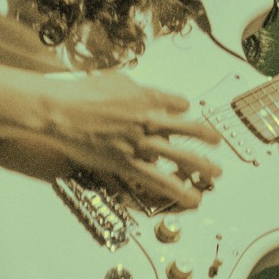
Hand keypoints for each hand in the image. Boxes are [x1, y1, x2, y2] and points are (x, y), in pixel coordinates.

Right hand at [36, 71, 222, 209]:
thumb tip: (141, 91)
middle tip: (216, 142)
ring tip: (215, 174)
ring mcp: (141, 143)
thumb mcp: (114, 80)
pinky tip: (190, 198)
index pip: (178, 103)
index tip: (183, 111)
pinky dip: (178, 189)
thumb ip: (133, 87)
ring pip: (181, 156)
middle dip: (206, 136)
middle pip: (189, 129)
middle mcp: (150, 120)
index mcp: (147, 97)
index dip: (183, 108)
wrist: (61, 111)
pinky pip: (159, 179)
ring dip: (202, 166)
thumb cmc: (81, 92)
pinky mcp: (128, 164)